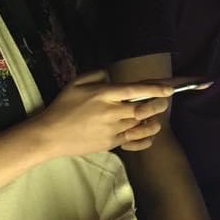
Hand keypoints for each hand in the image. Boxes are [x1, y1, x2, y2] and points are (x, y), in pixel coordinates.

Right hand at [37, 70, 172, 157]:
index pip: (135, 90)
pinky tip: (148, 134)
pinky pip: (133, 141)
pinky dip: (144, 138)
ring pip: (140, 125)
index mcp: (103, 94)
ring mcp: (111, 130)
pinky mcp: (110, 144)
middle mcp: (110, 112)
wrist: (51, 135)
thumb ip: (96, 75)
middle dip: (158, 105)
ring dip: (152, 120)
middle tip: (164, 102)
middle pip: (143, 110)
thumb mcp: (76, 83)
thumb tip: (111, 76)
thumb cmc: (63, 106)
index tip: (168, 90)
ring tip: (156, 117)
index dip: (154, 89)